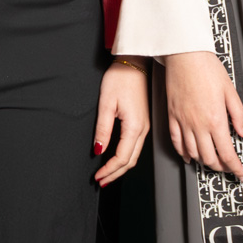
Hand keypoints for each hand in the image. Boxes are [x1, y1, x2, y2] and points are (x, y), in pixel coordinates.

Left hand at [93, 59, 150, 186]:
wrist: (135, 62)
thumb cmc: (121, 77)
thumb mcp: (106, 103)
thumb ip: (103, 129)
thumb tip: (99, 149)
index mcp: (135, 126)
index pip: (122, 157)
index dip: (109, 170)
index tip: (98, 176)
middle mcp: (143, 128)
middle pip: (131, 161)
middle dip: (116, 174)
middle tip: (102, 180)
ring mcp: (145, 125)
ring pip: (135, 155)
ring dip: (121, 167)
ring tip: (108, 174)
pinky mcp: (143, 121)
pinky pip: (136, 146)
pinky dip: (126, 156)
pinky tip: (117, 158)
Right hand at [163, 51, 242, 181]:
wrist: (184, 54)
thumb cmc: (206, 67)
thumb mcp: (231, 90)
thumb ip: (238, 115)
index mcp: (215, 119)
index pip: (227, 153)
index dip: (235, 168)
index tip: (241, 175)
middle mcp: (198, 124)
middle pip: (209, 158)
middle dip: (221, 167)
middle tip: (229, 168)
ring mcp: (183, 122)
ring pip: (193, 154)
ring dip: (204, 162)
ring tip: (212, 162)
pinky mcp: (172, 117)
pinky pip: (176, 142)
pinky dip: (183, 153)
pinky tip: (189, 156)